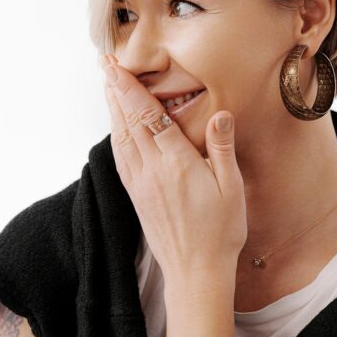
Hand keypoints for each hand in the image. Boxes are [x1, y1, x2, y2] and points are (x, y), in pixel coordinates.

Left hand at [100, 54, 247, 290]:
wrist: (195, 272)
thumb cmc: (220, 232)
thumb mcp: (231, 188)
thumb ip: (222, 148)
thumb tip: (221, 112)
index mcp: (176, 164)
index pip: (148, 116)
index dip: (131, 88)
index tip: (117, 67)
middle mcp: (151, 171)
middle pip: (128, 121)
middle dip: (115, 90)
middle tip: (105, 64)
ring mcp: (139, 184)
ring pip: (120, 137)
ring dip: (112, 109)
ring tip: (107, 87)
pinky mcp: (135, 196)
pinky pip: (120, 157)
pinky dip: (115, 135)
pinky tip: (116, 127)